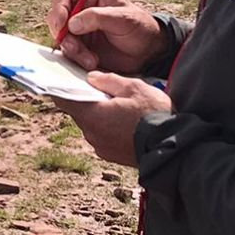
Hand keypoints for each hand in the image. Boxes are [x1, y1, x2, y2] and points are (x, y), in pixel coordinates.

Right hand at [49, 0, 165, 74]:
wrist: (148, 51)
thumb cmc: (139, 27)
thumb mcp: (122, 18)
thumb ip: (97, 17)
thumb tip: (71, 24)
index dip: (58, 10)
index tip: (63, 26)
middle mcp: (80, 8)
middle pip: (56, 18)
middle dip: (63, 35)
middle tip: (75, 47)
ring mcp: (78, 27)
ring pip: (61, 37)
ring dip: (72, 50)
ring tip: (90, 59)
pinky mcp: (80, 45)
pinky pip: (67, 51)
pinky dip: (76, 59)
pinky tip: (92, 62)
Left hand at [54, 73, 173, 166]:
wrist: (173, 147)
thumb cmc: (154, 114)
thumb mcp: (134, 88)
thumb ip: (109, 80)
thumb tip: (92, 78)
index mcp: (92, 116)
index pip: (64, 100)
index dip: (61, 88)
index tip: (62, 80)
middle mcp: (92, 134)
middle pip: (79, 113)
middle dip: (86, 101)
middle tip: (100, 90)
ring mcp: (101, 148)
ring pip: (92, 126)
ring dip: (99, 116)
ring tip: (118, 107)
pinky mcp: (112, 156)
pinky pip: (103, 137)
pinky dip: (108, 128)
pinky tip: (124, 122)